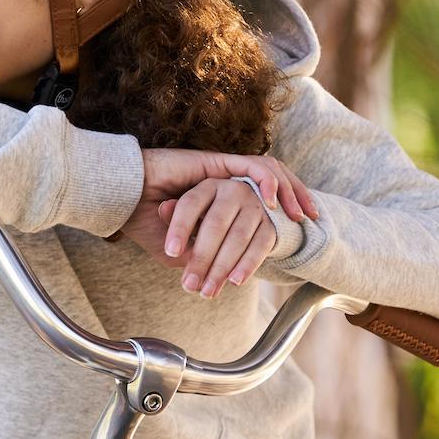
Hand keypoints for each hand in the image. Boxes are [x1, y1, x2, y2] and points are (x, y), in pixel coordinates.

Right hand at [115, 149, 317, 294]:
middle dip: (298, 196)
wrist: (125, 201)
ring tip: (298, 212)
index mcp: (223, 199)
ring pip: (268, 171)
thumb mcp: (183, 251)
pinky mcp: (216, 162)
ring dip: (288, 190)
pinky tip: (272, 200)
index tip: (305, 225)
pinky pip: (249, 166)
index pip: (263, 200)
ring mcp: (223, 170)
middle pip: (274, 181)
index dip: (286, 209)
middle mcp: (227, 181)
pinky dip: (265, 182)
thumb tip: (226, 276)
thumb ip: (205, 258)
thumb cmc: (147, 225)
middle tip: (312, 218)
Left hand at [157, 178, 278, 294]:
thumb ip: (175, 215)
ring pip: (238, 237)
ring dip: (222, 267)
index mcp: (208, 186)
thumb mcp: (189, 214)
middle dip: (202, 258)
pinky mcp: (271, 224)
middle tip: (188, 285)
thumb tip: (162, 209)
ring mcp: (255, 206)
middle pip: (216, 224)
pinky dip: (248, 265)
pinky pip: (261, 245)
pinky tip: (234, 281)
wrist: (246, 216)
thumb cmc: (208, 216)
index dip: (180, 228)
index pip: (191, 204)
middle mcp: (233, 190)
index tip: (171, 252)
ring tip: (207, 291)